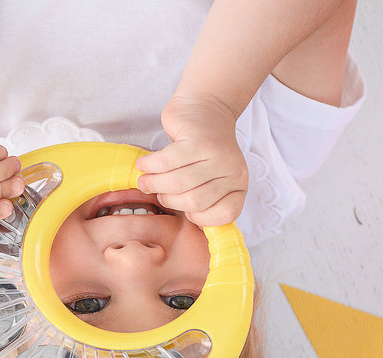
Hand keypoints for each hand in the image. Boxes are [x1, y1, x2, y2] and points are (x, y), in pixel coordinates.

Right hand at [136, 95, 247, 226]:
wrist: (205, 108)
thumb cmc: (201, 150)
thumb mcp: (211, 178)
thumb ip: (204, 200)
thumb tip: (188, 224)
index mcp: (239, 185)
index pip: (224, 215)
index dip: (199, 217)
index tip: (186, 209)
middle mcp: (233, 171)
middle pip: (193, 201)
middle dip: (168, 199)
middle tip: (156, 190)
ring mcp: (216, 154)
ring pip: (177, 183)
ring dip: (154, 183)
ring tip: (145, 180)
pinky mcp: (197, 139)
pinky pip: (166, 163)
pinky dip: (150, 166)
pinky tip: (144, 165)